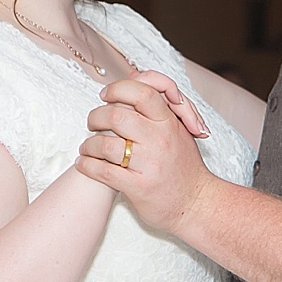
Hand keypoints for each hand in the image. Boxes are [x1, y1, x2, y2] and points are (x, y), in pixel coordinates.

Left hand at [78, 76, 216, 233]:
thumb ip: (158, 106)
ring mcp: (149, 164)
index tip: (106, 95)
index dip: (118, 89)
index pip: (141, 92)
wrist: (197, 203)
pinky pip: (104, 172)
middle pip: (116, 115)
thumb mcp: (178, 130)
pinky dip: (87, 165)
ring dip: (88, 145)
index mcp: (169, 123)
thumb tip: (135, 78)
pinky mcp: (139, 187)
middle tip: (92, 123)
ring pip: (105, 144)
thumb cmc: (184, 167)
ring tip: (86, 148)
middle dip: (96, 117)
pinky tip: (85, 164)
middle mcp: (160, 140)